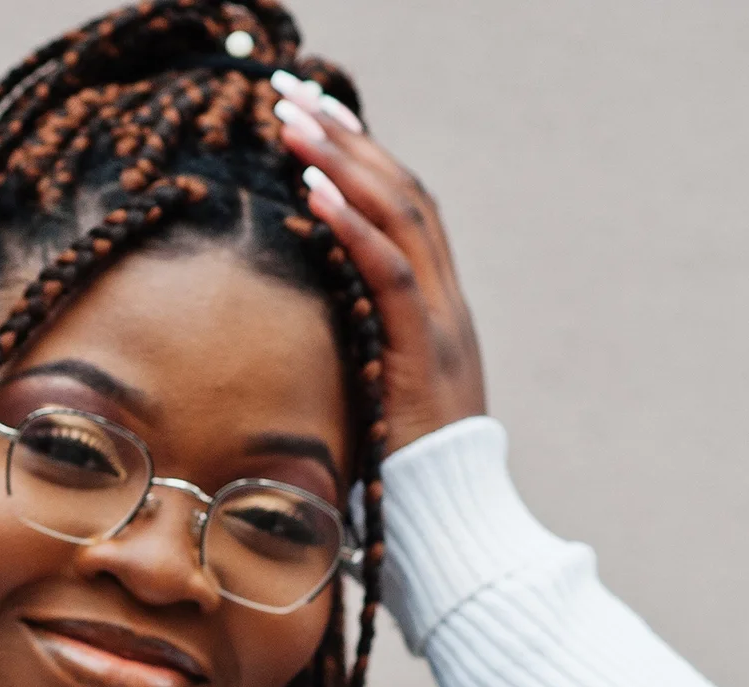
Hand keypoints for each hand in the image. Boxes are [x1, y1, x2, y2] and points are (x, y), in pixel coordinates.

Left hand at [271, 71, 486, 456]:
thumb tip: (301, 346)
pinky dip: (352, 227)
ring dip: (343, 163)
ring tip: (293, 121)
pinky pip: (391, 275)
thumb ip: (352, 362)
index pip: (406, 213)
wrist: (454, 531)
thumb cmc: (400, 484)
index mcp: (437, 315)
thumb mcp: (373, 404)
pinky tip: (314, 189)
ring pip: (400, 219)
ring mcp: (441, 327)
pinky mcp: (424, 356)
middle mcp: (447, 308)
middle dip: (349, 139)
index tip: (317, 118)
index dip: (364, 160)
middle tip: (295, 93)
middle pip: (404, 195)